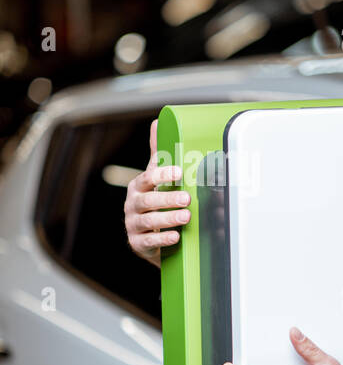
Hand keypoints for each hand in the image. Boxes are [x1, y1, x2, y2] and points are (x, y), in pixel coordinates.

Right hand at [124, 118, 188, 267]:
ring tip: (186, 217)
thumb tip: (157, 120)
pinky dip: (162, 239)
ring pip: (147, 220)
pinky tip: (176, 237)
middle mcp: (133, 204)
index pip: (148, 177)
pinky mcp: (138, 243)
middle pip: (147, 200)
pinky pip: (147, 241)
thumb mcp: (158, 178)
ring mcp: (133, 224)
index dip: (162, 174)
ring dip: (167, 218)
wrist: (152, 236)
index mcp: (139, 186)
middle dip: (167, 199)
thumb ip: (160, 154)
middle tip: (187, 199)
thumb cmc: (157, 202)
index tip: (180, 172)